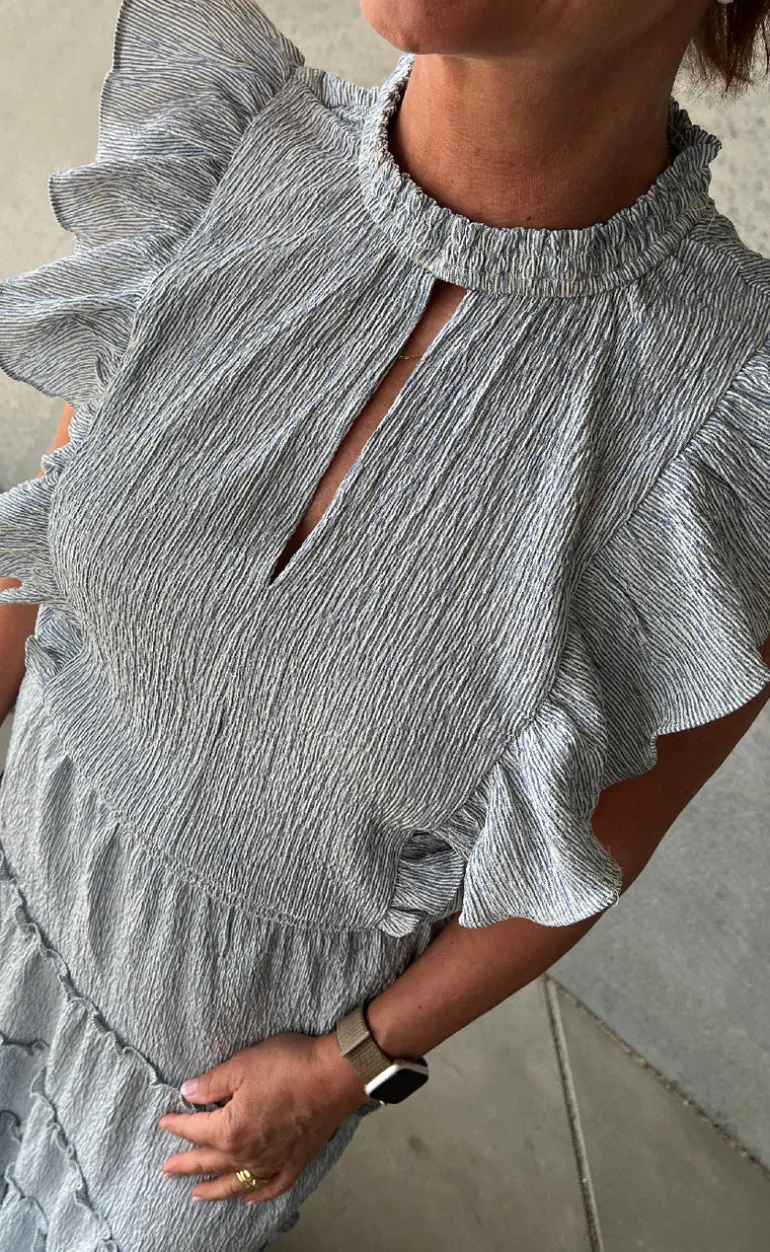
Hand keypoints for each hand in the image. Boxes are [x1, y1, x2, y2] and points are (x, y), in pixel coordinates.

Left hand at [158, 1031, 371, 1203]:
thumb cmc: (290, 1067)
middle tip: (168, 1170)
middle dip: (186, 1165)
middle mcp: (248, 1154)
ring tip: (197, 1195)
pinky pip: (271, 1187)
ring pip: (236, 1182)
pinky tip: (248, 1197)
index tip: (164, 1122)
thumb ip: (213, 1082)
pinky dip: (257, 1194)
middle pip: (209, 1162)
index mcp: (231, 1129)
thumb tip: (188, 1092)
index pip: (195, 1130)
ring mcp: (272, 1162)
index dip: (177, 1124)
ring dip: (213, 1189)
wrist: (335, 1076)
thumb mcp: (243, 1065)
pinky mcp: (295, 1163)